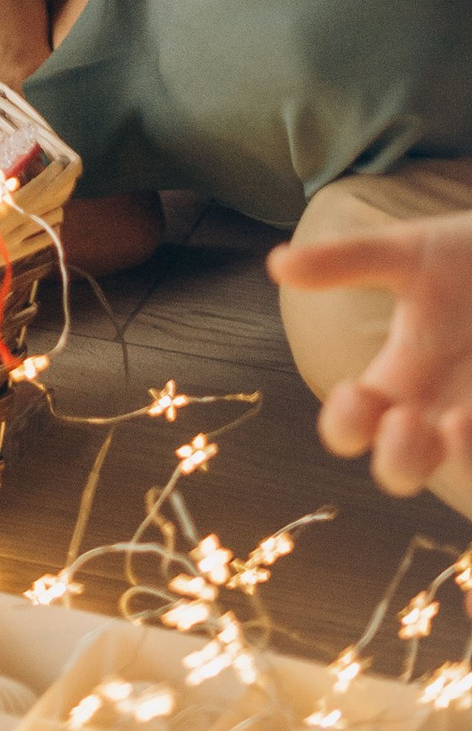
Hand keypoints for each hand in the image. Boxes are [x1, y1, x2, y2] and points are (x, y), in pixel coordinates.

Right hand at [269, 211, 471, 495]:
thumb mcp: (405, 253)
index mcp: (399, 376)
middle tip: (408, 420)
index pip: (354, 426)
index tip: (354, 391)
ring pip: (465, 478)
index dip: (345, 424)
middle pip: (403, 469)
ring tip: (458, 423)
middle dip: (399, 459)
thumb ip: (345, 260)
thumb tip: (278, 263)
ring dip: (460, 464)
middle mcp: (436, 409)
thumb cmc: (462, 257)